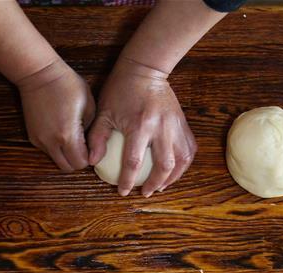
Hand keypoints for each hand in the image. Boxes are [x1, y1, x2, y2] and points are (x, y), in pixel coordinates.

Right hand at [16, 59, 95, 171]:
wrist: (38, 75)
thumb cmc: (66, 84)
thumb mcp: (89, 104)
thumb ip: (92, 129)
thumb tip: (91, 144)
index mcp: (67, 135)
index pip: (80, 163)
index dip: (89, 157)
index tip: (92, 146)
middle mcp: (51, 142)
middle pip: (67, 167)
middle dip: (77, 160)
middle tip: (84, 146)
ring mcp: (39, 140)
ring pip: (56, 160)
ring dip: (66, 155)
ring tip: (73, 137)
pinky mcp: (32, 136)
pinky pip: (47, 151)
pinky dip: (56, 147)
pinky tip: (61, 131)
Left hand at [87, 58, 196, 196]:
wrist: (145, 69)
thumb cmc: (120, 90)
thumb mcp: (104, 112)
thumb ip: (98, 138)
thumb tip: (93, 162)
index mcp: (139, 126)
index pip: (134, 162)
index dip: (128, 180)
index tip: (123, 192)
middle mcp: (161, 128)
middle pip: (164, 165)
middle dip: (155, 183)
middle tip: (145, 192)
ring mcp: (175, 125)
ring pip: (182, 159)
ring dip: (173, 177)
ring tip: (161, 186)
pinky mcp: (183, 122)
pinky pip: (189, 148)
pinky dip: (184, 163)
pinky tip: (174, 170)